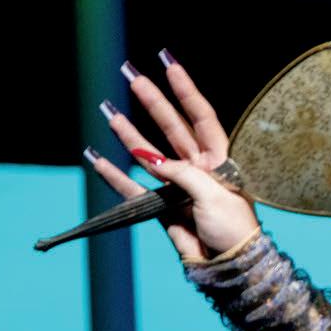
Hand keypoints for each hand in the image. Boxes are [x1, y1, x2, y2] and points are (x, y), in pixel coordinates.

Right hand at [89, 52, 259, 262]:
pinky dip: (114, 175)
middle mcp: (198, 169)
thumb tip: (152, 160)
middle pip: (172, 127)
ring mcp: (179, 187)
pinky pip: (134, 188)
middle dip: (152, 101)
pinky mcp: (164, 209)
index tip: (169, 63)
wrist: (231, 267)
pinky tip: (96, 158)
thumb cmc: (234, 230)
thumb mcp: (214, 195)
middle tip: (131, 74)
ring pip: (149, 154)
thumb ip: (183, 173)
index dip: (186, 90)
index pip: (201, 117)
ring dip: (129, 133)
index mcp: (219, 162)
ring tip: (109, 110)